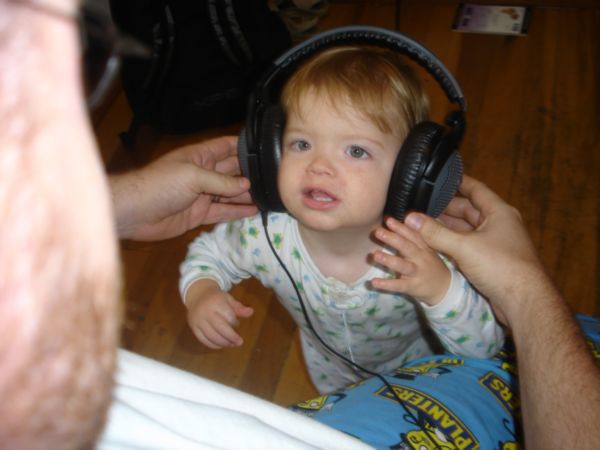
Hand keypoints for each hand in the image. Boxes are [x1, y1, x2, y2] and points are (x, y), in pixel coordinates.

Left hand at [111, 136, 257, 240]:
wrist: (134, 213)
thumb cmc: (161, 185)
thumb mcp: (193, 176)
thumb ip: (222, 182)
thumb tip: (247, 185)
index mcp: (200, 156)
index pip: (226, 147)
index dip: (245, 146)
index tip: (267, 148)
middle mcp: (204, 173)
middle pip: (232, 171)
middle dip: (251, 173)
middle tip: (275, 177)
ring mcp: (202, 195)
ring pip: (230, 193)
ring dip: (248, 194)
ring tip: (271, 195)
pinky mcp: (200, 214)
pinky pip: (223, 211)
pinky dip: (238, 211)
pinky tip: (255, 210)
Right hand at [185, 280, 253, 348]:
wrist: (197, 296)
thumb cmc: (216, 298)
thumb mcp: (228, 299)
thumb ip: (238, 307)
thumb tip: (251, 312)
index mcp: (216, 302)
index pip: (228, 316)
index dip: (234, 322)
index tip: (236, 324)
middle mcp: (206, 312)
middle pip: (220, 328)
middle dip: (231, 337)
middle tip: (239, 342)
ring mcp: (198, 321)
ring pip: (211, 336)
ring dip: (223, 343)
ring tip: (231, 344)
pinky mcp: (193, 328)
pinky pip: (203, 340)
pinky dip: (213, 345)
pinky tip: (221, 345)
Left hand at [371, 218, 450, 304]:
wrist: (445, 289)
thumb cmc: (430, 266)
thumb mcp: (427, 250)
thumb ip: (414, 237)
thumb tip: (404, 219)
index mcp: (423, 248)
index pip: (412, 235)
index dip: (400, 227)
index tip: (388, 219)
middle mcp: (420, 258)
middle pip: (407, 247)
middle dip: (393, 238)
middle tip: (378, 231)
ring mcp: (416, 273)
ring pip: (403, 265)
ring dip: (389, 260)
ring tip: (375, 255)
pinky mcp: (412, 287)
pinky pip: (398, 285)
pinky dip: (386, 284)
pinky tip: (374, 282)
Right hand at [403, 175, 546, 324]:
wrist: (524, 302)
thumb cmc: (500, 266)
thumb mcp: (464, 247)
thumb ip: (435, 233)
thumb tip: (410, 218)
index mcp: (498, 212)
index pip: (476, 190)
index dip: (459, 182)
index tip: (441, 177)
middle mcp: (498, 224)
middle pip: (469, 210)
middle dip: (446, 209)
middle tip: (422, 206)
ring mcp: (495, 243)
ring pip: (467, 230)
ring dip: (447, 228)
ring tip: (424, 224)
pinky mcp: (491, 261)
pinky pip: (468, 246)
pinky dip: (452, 243)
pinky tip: (436, 244)